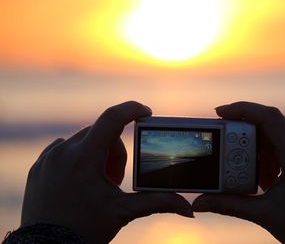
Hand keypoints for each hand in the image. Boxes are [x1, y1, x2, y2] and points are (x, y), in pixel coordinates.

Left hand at [21, 101, 192, 243]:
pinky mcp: (38, 166)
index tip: (146, 113)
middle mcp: (63, 152)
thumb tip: (189, 210)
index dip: (133, 110)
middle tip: (115, 179)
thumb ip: (158, 203)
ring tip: (95, 183)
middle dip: (115, 152)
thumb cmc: (85, 230)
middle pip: (102, 134)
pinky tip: (78, 181)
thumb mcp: (123, 212)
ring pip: (83, 140)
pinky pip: (63, 149)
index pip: (113, 118)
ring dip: (96, 155)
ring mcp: (48, 158)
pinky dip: (77, 159)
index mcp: (85, 158)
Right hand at [193, 102, 284, 243]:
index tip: (219, 112)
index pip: (270, 119)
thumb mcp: (264, 215)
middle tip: (226, 147)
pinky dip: (265, 154)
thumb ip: (229, 205)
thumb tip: (198, 203)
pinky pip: (281, 143)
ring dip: (254, 147)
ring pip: (274, 134)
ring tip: (250, 174)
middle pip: (269, 124)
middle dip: (243, 133)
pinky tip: (263, 176)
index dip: (243, 109)